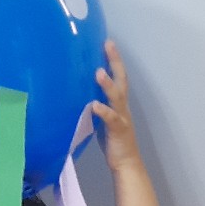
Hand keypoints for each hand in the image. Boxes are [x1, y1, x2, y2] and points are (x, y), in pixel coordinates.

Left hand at [90, 41, 141, 171]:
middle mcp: (122, 107)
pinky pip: (111, 119)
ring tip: (99, 73)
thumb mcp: (102, 119)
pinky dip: (103, 111)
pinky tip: (94, 106)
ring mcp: (121, 117)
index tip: (107, 42)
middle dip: (115, 62)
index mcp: (118, 103)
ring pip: (117, 97)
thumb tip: (78, 92)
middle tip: (109, 45)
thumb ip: (95, 105)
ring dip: (108, 85)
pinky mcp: (118, 130)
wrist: (126, 163)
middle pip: (121, 80)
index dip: (114, 60)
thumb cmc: (113, 141)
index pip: (117, 77)